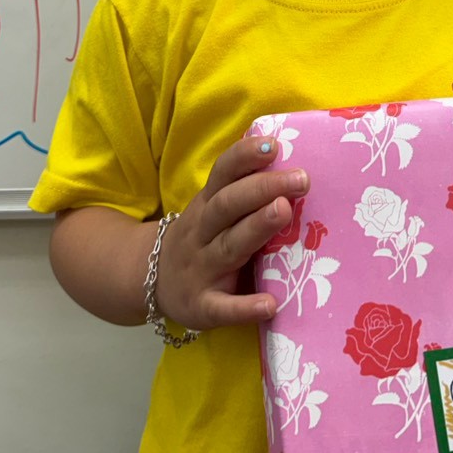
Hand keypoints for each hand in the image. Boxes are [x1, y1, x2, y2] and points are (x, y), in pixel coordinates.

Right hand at [155, 136, 307, 330]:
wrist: (151, 279)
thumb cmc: (202, 238)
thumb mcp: (212, 209)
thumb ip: (243, 193)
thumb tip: (294, 168)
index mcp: (206, 204)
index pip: (223, 173)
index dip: (245, 156)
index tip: (275, 144)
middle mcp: (201, 232)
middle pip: (228, 205)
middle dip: (263, 188)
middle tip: (301, 179)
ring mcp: (200, 269)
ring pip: (228, 246)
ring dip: (256, 227)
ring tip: (284, 211)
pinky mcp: (201, 306)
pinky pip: (222, 307)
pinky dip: (245, 307)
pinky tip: (271, 304)